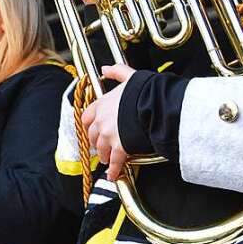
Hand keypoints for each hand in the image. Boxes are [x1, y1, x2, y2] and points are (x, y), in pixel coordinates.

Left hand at [81, 64, 135, 181]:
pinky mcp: (120, 147)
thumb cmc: (146, 91)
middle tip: (100, 147)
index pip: (86, 117)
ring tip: (107, 161)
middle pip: (93, 136)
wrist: (155, 105)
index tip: (91, 130)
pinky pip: (114, 162)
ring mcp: (109, 135)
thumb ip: (117, 72)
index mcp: (102, 104)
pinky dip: (113, 170)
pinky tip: (113, 175)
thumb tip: (105, 68)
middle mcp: (102, 121)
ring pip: (101, 150)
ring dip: (104, 156)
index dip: (89, 125)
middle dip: (96, 143)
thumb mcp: (131, 77)